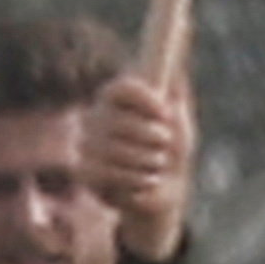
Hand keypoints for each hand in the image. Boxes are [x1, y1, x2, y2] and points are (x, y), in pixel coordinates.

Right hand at [78, 65, 197, 262]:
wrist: (163, 192)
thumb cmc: (171, 150)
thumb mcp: (179, 121)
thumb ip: (176, 96)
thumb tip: (178, 70)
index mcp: (114, 98)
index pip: (120, 89)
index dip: (144, 99)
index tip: (165, 111)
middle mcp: (94, 118)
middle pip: (121, 121)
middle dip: (153, 136)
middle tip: (165, 143)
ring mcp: (86, 146)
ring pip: (119, 151)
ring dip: (150, 160)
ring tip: (157, 163)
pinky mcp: (84, 173)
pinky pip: (114, 175)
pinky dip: (140, 180)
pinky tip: (146, 180)